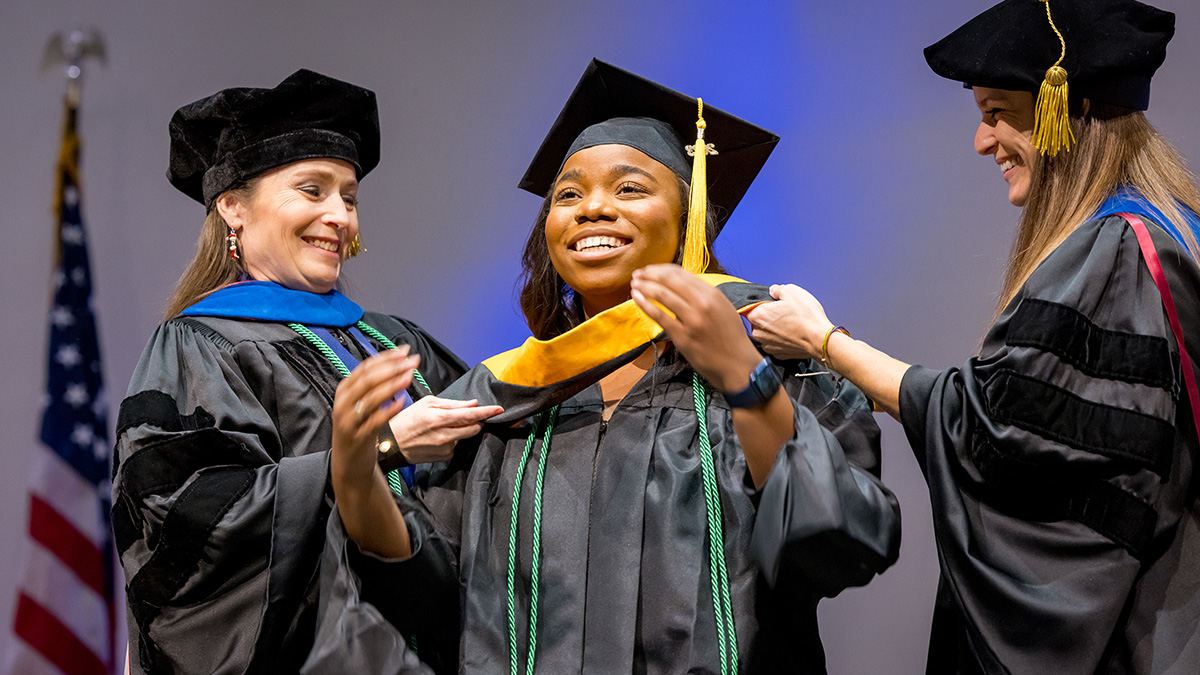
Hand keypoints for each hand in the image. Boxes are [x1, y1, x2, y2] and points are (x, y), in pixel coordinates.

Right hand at [332, 346, 418, 494]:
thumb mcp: (360, 403)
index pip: (365, 367)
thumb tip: (397, 364)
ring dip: (392, 385)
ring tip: (409, 376)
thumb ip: (373, 385)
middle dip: (393, 367)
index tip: (405, 351)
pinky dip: (389, 410)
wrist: (349, 462)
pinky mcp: (358, 436)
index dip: (386, 357)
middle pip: (368, 379)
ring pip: (371, 397)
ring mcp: (349, 420)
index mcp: (345, 390)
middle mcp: (344, 403)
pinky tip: (402, 402)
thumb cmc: (360, 428)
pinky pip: (374, 420)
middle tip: (412, 361)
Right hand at [388, 395, 503, 463]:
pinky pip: (456, 446)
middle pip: (474, 428)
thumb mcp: (427, 403)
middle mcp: (445, 435)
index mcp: (440, 418)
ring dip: (460, 430)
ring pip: (464, 437)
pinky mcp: (444, 457)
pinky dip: (452, 440)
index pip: (470, 415)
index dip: (487, 412)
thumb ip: (452, 403)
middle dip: (474, 421)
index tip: (499, 409)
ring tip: (440, 427)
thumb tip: (472, 404)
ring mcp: (445, 448)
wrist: (391, 444)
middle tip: (463, 416)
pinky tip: (437, 438)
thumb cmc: (407, 419)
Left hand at [630, 264, 761, 392]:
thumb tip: (680, 285)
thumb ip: (704, 295)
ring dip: (645, 287)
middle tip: (638, 274)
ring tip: (635, 284)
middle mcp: (702, 303)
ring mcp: (691, 320)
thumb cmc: (731, 338)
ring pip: (662, 295)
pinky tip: (637, 298)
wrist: (738, 366)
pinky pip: (659, 316)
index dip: (662, 269)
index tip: (651, 269)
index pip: (681, 274)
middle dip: (650, 274)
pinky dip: (645, 305)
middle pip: (669, 280)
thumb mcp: (723, 308)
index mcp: (713, 294)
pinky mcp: (682, 337)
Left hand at [746, 284, 832, 360]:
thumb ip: (778, 289)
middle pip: (758, 320)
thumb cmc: (806, 317)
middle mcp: (759, 333)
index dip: (759, 302)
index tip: (768, 302)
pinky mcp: (778, 354)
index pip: (748, 306)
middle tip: (784, 311)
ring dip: (775, 327)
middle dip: (769, 315)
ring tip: (791, 323)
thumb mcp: (792, 291)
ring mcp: (768, 345)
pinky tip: (793, 333)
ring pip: (767, 332)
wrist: (820, 340)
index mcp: (757, 316)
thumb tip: (774, 290)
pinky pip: (776, 343)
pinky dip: (783, 338)